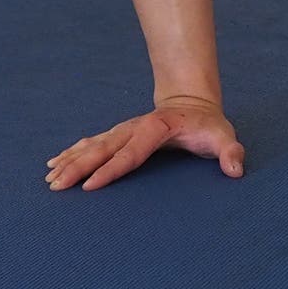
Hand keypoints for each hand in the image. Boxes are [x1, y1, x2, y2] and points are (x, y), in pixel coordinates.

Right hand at [45, 95, 245, 189]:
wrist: (192, 102)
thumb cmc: (208, 125)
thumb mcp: (224, 136)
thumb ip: (231, 152)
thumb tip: (236, 169)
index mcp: (156, 130)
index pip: (131, 153)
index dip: (112, 169)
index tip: (91, 186)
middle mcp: (134, 128)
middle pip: (103, 149)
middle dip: (79, 167)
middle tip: (57, 185)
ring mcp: (123, 131)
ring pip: (92, 146)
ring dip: (70, 161)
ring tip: (50, 178)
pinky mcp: (118, 135)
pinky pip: (91, 144)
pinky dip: (71, 153)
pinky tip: (53, 163)